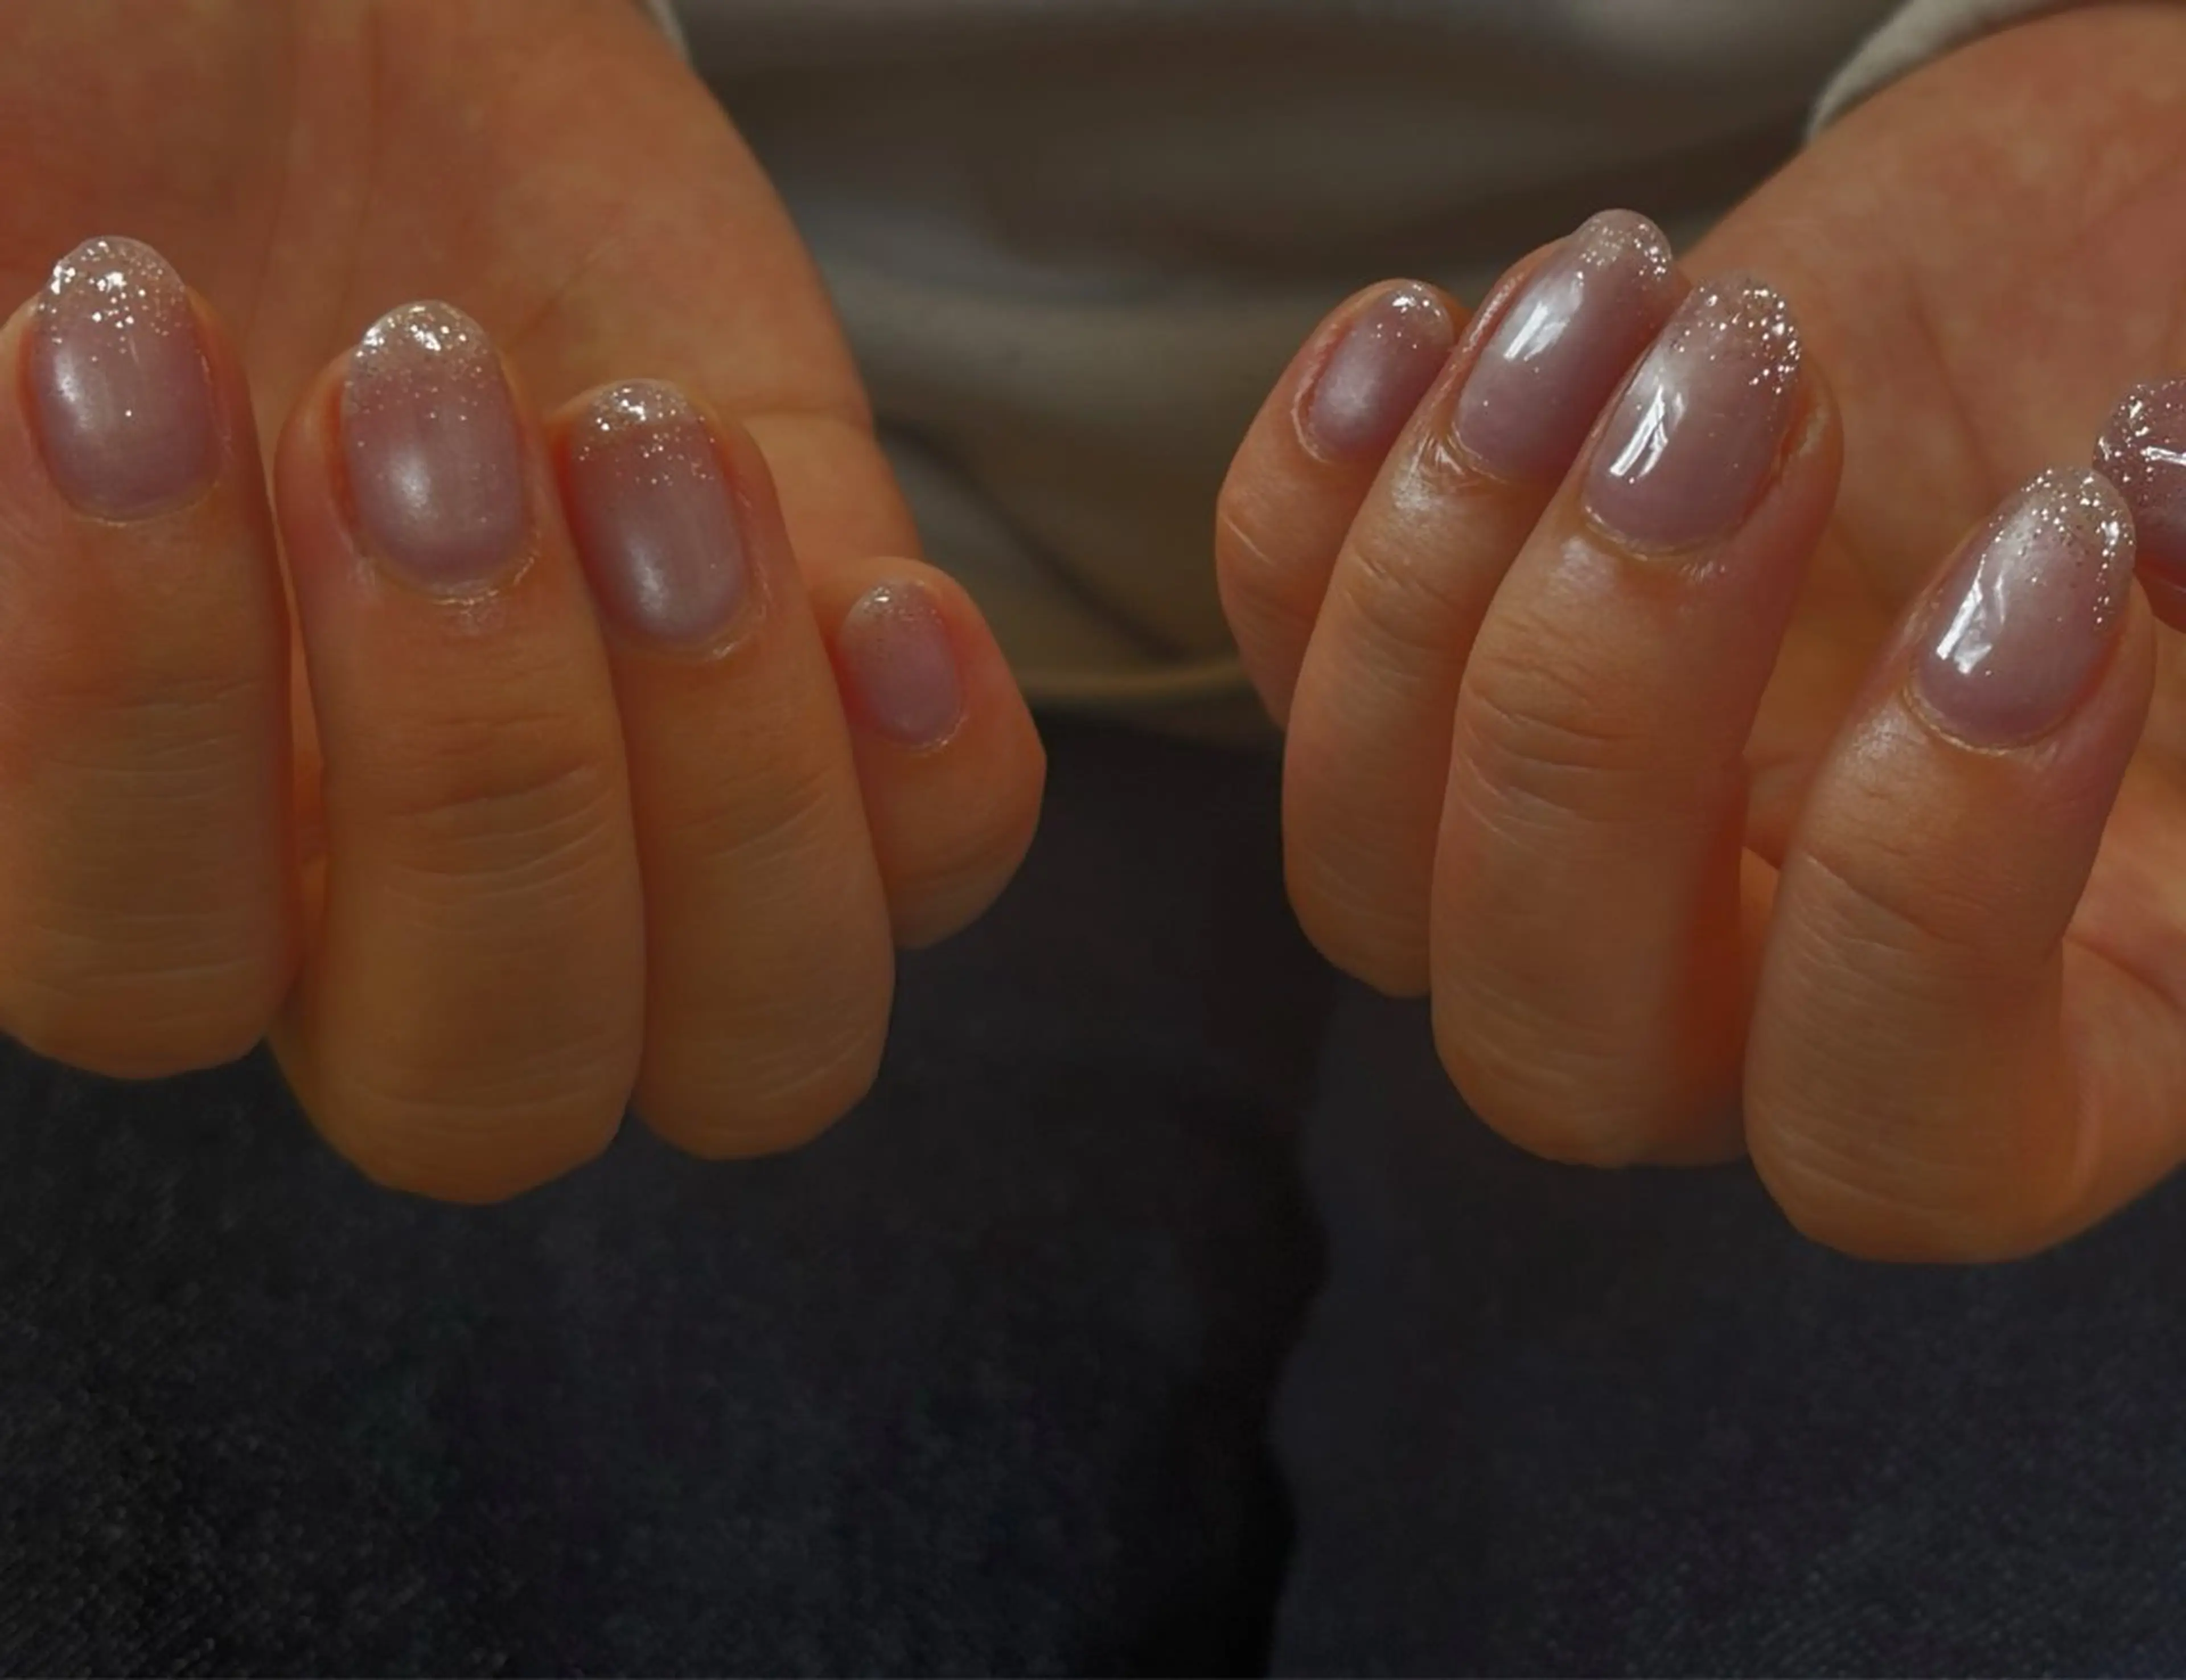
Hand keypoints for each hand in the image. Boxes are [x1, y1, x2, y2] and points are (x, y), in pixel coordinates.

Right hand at [0, 0, 1042, 1198]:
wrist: (313, 15)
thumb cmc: (83, 117)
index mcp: (144, 831)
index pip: (148, 978)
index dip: (134, 717)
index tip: (111, 335)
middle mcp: (395, 887)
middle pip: (484, 1094)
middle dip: (474, 771)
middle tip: (413, 403)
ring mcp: (646, 804)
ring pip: (751, 1044)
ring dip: (731, 780)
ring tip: (641, 444)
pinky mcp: (825, 676)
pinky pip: (939, 867)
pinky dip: (936, 780)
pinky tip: (877, 597)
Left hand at [1215, 5, 2185, 1259]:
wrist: (2086, 265)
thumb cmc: (2185, 396)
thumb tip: (2138, 507)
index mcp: (2030, 1042)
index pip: (1892, 1147)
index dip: (1923, 891)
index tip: (2045, 557)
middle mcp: (1749, 1006)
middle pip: (1555, 1054)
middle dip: (1604, 705)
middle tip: (1746, 391)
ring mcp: (1556, 861)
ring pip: (1364, 881)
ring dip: (1442, 568)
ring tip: (1616, 295)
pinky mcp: (1428, 690)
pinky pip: (1276, 672)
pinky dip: (1307, 502)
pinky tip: (1416, 323)